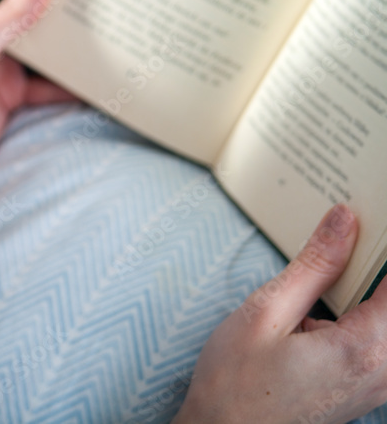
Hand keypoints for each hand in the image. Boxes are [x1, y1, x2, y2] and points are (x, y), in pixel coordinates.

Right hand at [174, 204, 386, 422]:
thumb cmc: (235, 385)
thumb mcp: (265, 312)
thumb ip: (314, 265)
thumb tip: (346, 220)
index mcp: (365, 349)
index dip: (384, 246)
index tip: (374, 218)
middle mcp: (385, 371)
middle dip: (375, 266)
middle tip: (353, 231)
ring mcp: (380, 385)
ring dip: (371, 289)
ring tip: (339, 258)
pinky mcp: (367, 389)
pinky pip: (383, 341)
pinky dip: (369, 311)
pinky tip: (332, 294)